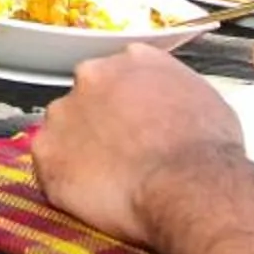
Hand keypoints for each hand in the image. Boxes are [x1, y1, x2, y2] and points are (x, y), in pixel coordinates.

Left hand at [33, 45, 246, 248]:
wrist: (188, 185)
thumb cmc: (206, 151)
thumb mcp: (205, 100)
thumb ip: (173, 92)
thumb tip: (170, 107)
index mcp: (133, 59)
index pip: (117, 75)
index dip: (124, 104)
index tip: (131, 124)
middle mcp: (93, 75)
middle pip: (86, 98)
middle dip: (97, 123)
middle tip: (119, 153)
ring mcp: (64, 113)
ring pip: (63, 130)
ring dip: (78, 150)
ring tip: (106, 179)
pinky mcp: (47, 152)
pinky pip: (48, 166)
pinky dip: (64, 181)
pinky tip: (91, 194)